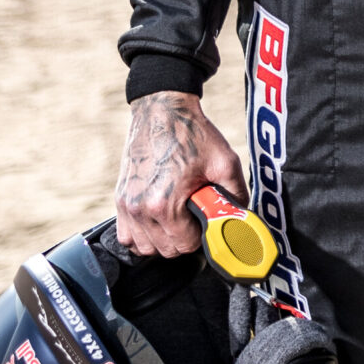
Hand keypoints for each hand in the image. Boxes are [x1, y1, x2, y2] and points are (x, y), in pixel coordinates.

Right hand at [116, 93, 246, 257]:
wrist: (163, 112)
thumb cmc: (194, 135)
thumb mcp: (226, 163)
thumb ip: (237, 195)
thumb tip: (244, 218)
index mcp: (164, 203)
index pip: (185, 246)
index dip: (201, 236)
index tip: (207, 221)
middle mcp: (140, 209)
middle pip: (165, 250)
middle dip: (185, 239)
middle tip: (195, 218)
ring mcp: (126, 205)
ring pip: (144, 247)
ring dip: (163, 240)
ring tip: (179, 219)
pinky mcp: (119, 199)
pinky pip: (126, 236)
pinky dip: (142, 235)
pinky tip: (159, 221)